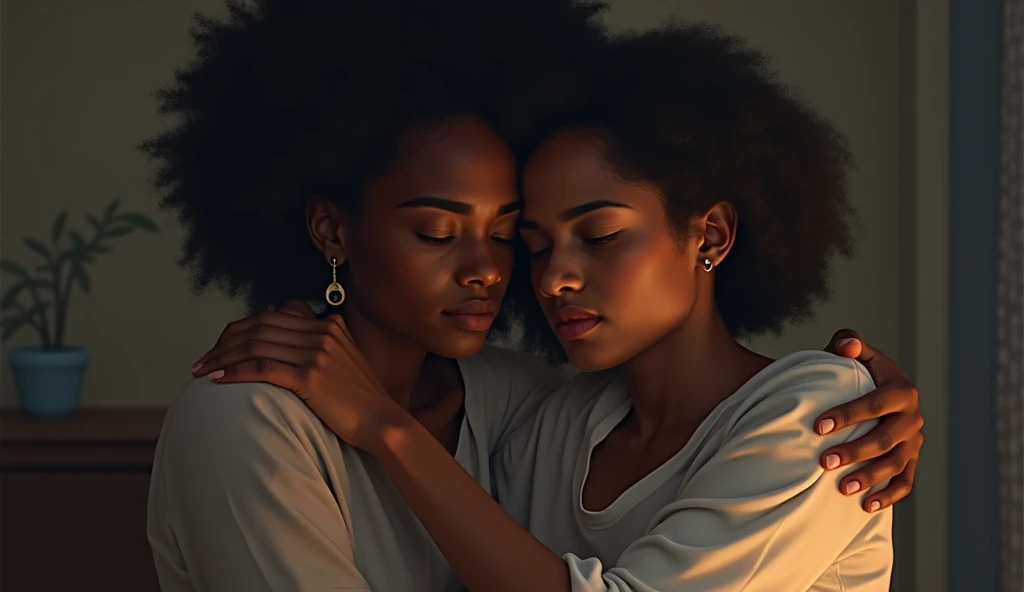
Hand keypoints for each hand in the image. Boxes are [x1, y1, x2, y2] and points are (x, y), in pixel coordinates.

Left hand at [191, 300, 398, 446]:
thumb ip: (318, 348)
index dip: (238, 330)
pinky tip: (217, 381)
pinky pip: (262, 368)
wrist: (382, 421)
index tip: (219, 347)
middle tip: (202, 361)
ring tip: (202, 372)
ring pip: (255, 346)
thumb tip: (282, 349)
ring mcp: (317, 353)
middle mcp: (322, 333)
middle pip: (258, 328)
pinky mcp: (311, 376)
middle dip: (224, 344)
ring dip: (221, 359)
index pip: (270, 317)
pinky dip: (234, 372)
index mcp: (328, 325)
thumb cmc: (360, 400)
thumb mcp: (343, 362)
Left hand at [819, 329, 923, 511]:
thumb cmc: (857, 369)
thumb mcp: (853, 351)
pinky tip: (866, 506)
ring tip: (842, 489)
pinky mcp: (911, 459)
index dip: (847, 415)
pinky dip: (888, 495)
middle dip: (855, 452)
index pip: (874, 404)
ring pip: (896, 464)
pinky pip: (905, 482)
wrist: (875, 388)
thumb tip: (847, 345)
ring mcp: (913, 441)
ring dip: (870, 478)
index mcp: (901, 390)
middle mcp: (912, 417)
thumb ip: (848, 342)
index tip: (818, 427)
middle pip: (885, 439)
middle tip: (825, 462)